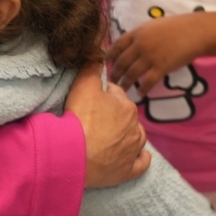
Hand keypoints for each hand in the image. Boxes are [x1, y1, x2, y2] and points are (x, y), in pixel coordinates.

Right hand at [65, 63, 149, 187]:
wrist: (74, 154)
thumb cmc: (80, 118)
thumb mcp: (84, 84)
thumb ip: (93, 65)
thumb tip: (100, 44)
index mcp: (126, 106)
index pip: (116, 95)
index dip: (103, 96)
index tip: (90, 100)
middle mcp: (135, 127)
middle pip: (126, 116)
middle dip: (114, 116)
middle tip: (93, 120)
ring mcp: (133, 150)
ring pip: (136, 138)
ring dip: (127, 136)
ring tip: (109, 137)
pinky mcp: (129, 170)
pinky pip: (141, 163)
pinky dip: (139, 159)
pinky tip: (132, 156)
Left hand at [106, 13, 211, 94]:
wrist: (195, 32)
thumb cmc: (176, 27)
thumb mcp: (153, 26)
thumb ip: (141, 35)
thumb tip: (131, 46)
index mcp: (137, 33)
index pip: (117, 45)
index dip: (110, 56)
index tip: (106, 63)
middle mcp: (140, 45)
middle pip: (122, 62)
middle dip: (115, 73)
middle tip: (111, 81)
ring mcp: (150, 56)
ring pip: (131, 73)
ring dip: (124, 83)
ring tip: (121, 90)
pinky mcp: (161, 67)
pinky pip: (147, 81)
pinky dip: (142, 89)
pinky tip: (140, 93)